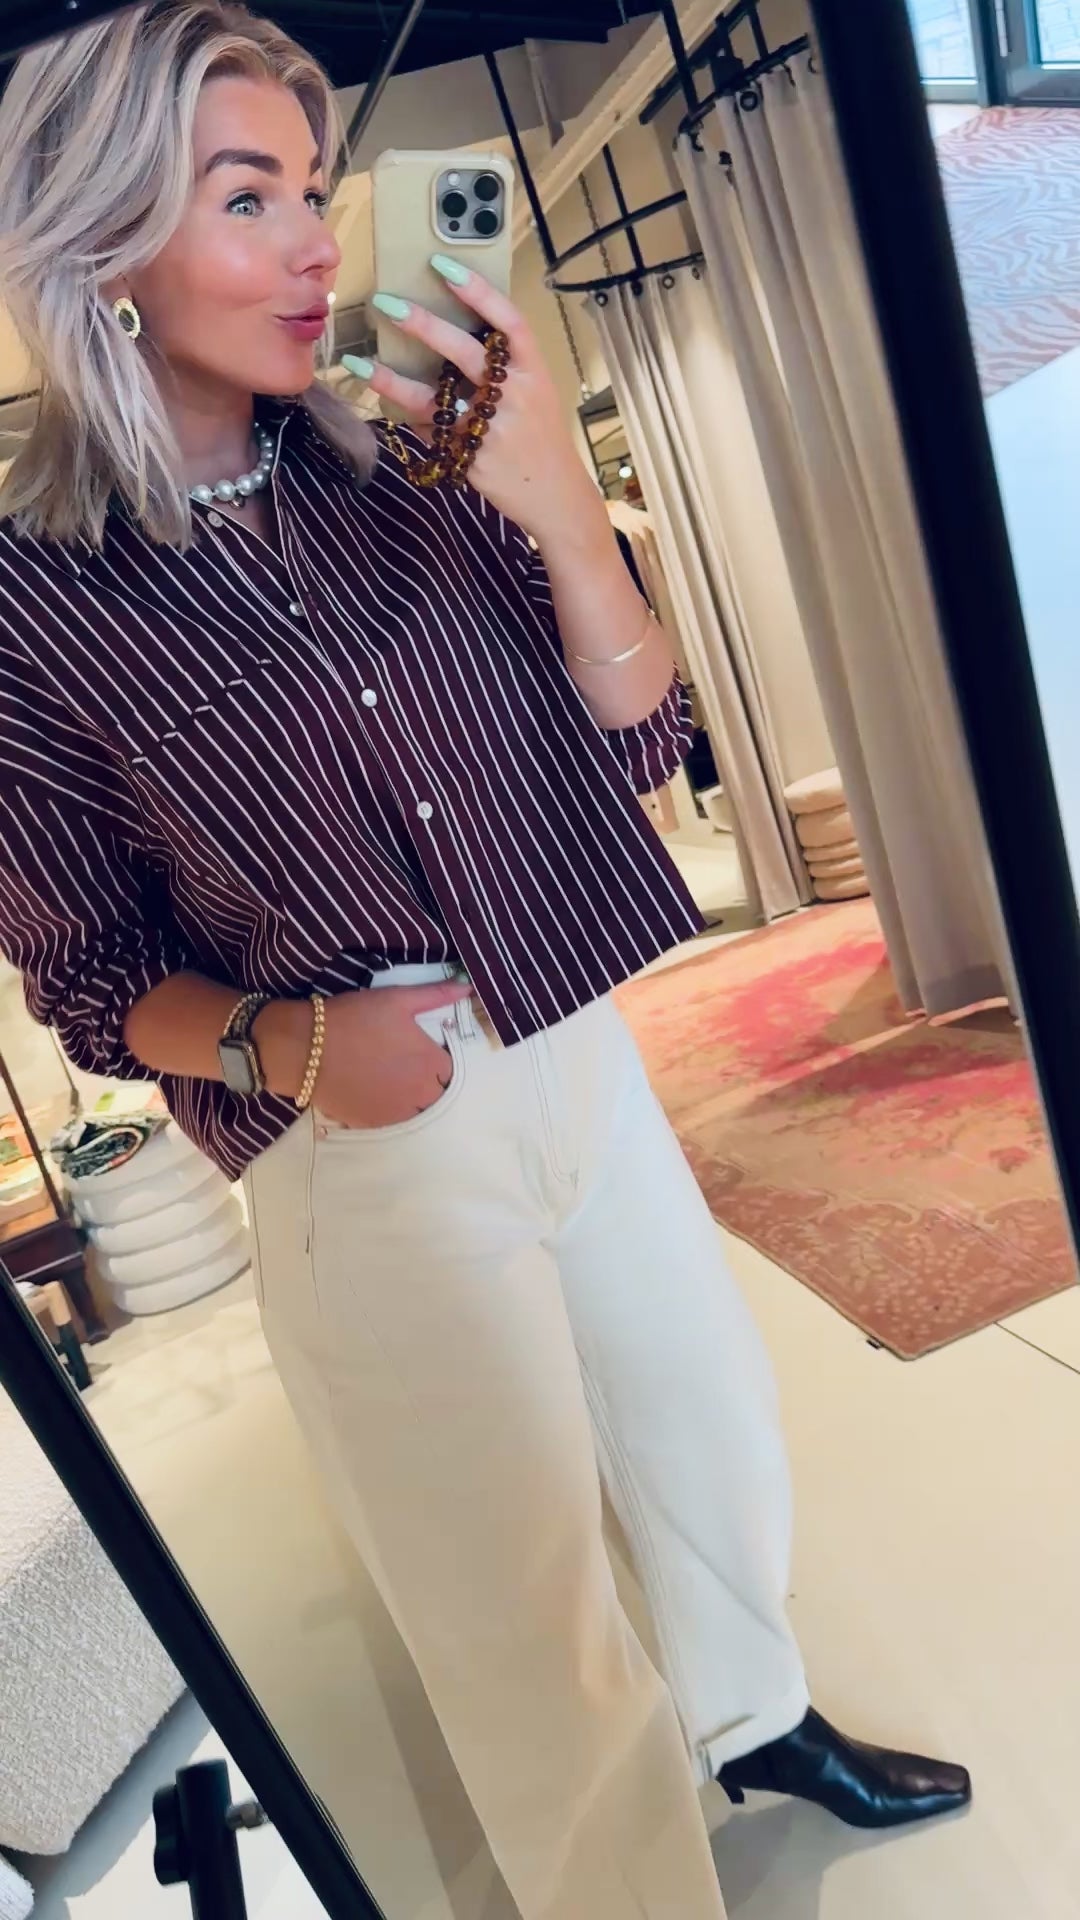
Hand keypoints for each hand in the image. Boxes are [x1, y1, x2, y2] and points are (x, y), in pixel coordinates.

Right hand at [257, 982, 470, 1128]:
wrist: (305, 1047)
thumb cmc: (355, 1018)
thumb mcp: (398, 998)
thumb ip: (436, 995)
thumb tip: (468, 987)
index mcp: (432, 1064)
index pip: (449, 1069)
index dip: (434, 1058)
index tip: (416, 1047)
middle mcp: (420, 1095)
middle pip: (435, 1092)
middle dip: (424, 1079)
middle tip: (397, 1060)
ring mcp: (396, 1114)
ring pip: (414, 1110)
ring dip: (407, 1097)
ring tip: (385, 1076)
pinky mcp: (372, 1124)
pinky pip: (389, 1120)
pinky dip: (384, 1109)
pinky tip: (370, 1089)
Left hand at [360, 263, 605, 548]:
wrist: (555, 494)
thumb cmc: (540, 434)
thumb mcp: (535, 391)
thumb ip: (503, 364)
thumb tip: (449, 332)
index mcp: (534, 370)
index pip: (508, 322)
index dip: (477, 291)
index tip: (442, 265)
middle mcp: (515, 395)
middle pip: (464, 352)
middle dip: (423, 325)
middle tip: (386, 303)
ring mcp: (491, 429)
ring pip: (432, 399)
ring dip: (392, 381)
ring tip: (359, 363)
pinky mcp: (471, 458)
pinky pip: (432, 432)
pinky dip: (411, 418)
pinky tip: (389, 403)